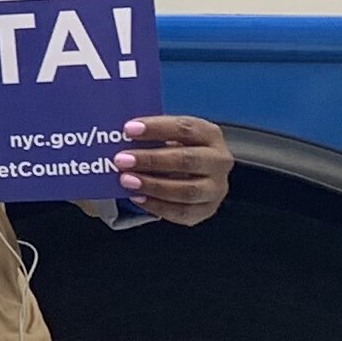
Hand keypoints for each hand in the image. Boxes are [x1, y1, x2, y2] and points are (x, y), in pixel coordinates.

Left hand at [116, 114, 231, 225]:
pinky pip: (182, 212)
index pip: (185, 128)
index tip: (129, 129)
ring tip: (127, 180)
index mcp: (210, 134)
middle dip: (151, 160)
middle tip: (122, 160)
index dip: (156, 128)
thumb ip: (154, 135)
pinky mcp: (208, 209)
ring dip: (153, 186)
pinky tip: (137, 198)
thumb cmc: (181, 148)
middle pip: (187, 160)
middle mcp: (219, 161)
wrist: (202, 173)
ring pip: (187, 190)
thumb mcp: (173, 135)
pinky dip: (158, 206)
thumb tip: (124, 136)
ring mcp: (216, 188)